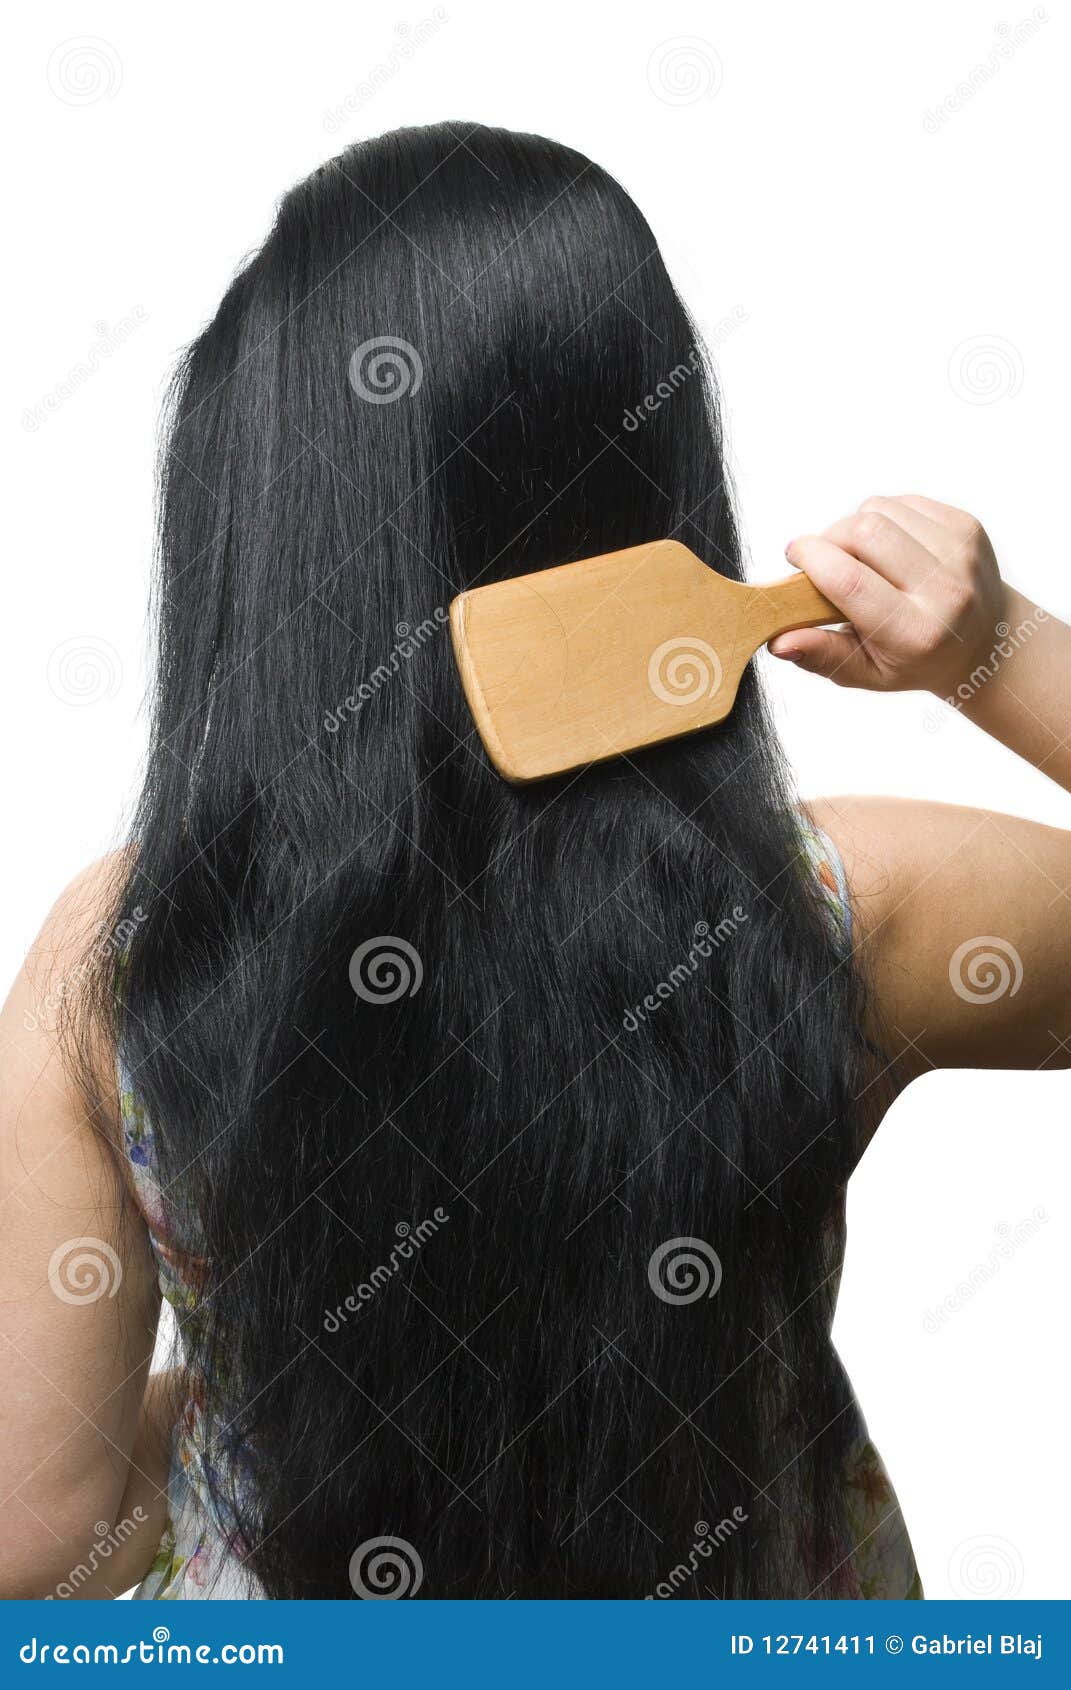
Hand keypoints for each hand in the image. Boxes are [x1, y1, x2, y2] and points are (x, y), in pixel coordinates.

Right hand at [768, 494, 1005, 695]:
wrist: (983, 641)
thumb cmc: (915, 658)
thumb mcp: (866, 671)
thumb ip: (821, 656)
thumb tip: (778, 642)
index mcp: (915, 632)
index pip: (850, 581)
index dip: (811, 558)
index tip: (794, 555)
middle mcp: (944, 591)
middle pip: (864, 532)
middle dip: (830, 536)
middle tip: (823, 556)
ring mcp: (960, 554)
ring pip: (880, 510)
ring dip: (855, 525)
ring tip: (859, 555)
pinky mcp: (967, 527)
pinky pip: (903, 502)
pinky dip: (883, 517)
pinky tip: (887, 545)